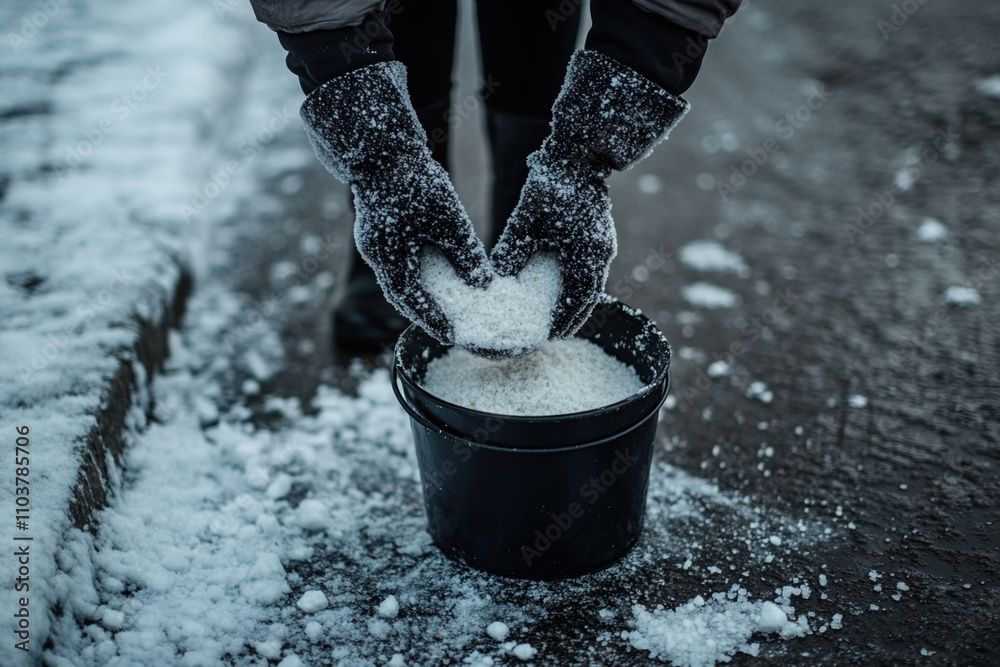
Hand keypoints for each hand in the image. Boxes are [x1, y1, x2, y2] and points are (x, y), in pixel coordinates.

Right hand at [354, 160, 490, 342]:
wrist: (384, 146)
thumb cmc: (416, 179)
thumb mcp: (449, 219)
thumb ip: (465, 253)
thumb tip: (483, 284)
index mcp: (388, 256)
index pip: (410, 300)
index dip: (431, 319)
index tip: (451, 334)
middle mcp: (375, 254)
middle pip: (400, 294)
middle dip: (423, 312)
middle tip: (447, 327)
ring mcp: (372, 241)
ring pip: (396, 278)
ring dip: (417, 293)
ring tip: (441, 306)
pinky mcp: (376, 229)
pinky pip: (394, 262)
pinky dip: (412, 274)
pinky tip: (431, 273)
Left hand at [490, 156, 615, 338]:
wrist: (578, 155)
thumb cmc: (552, 183)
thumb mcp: (526, 219)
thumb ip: (512, 249)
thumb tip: (496, 277)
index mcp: (587, 254)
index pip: (578, 299)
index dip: (565, 320)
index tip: (550, 335)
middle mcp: (600, 253)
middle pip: (589, 297)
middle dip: (573, 317)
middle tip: (554, 334)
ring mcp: (603, 244)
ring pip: (591, 284)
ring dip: (576, 302)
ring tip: (558, 317)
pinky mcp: (599, 236)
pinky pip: (591, 270)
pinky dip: (578, 284)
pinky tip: (562, 288)